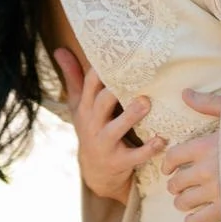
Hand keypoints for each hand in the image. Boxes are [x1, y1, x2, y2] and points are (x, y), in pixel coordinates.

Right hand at [56, 49, 163, 203]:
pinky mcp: (119, 161)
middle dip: (115, 92)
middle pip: (101, 104)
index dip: (100, 70)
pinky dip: (148, 149)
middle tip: (135, 77)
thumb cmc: (91, 129)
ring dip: (131, 116)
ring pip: (116, 129)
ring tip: (146, 103)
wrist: (95, 172)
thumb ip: (73, 78)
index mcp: (86, 108)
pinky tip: (161, 140)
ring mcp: (105, 144)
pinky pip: (134, 156)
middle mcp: (93, 124)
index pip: (90, 85)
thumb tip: (59, 49)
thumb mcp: (79, 106)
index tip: (118, 56)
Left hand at [164, 88, 220, 221]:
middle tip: (178, 186)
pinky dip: (193, 221)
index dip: (167, 165)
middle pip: (176, 183)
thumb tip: (185, 94)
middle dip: (174, 186)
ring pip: (184, 202)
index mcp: (205, 146)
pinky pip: (200, 220)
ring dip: (182, 203)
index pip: (173, 157)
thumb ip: (207, 104)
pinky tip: (193, 218)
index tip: (168, 169)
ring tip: (186, 201)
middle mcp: (206, 170)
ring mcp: (217, 191)